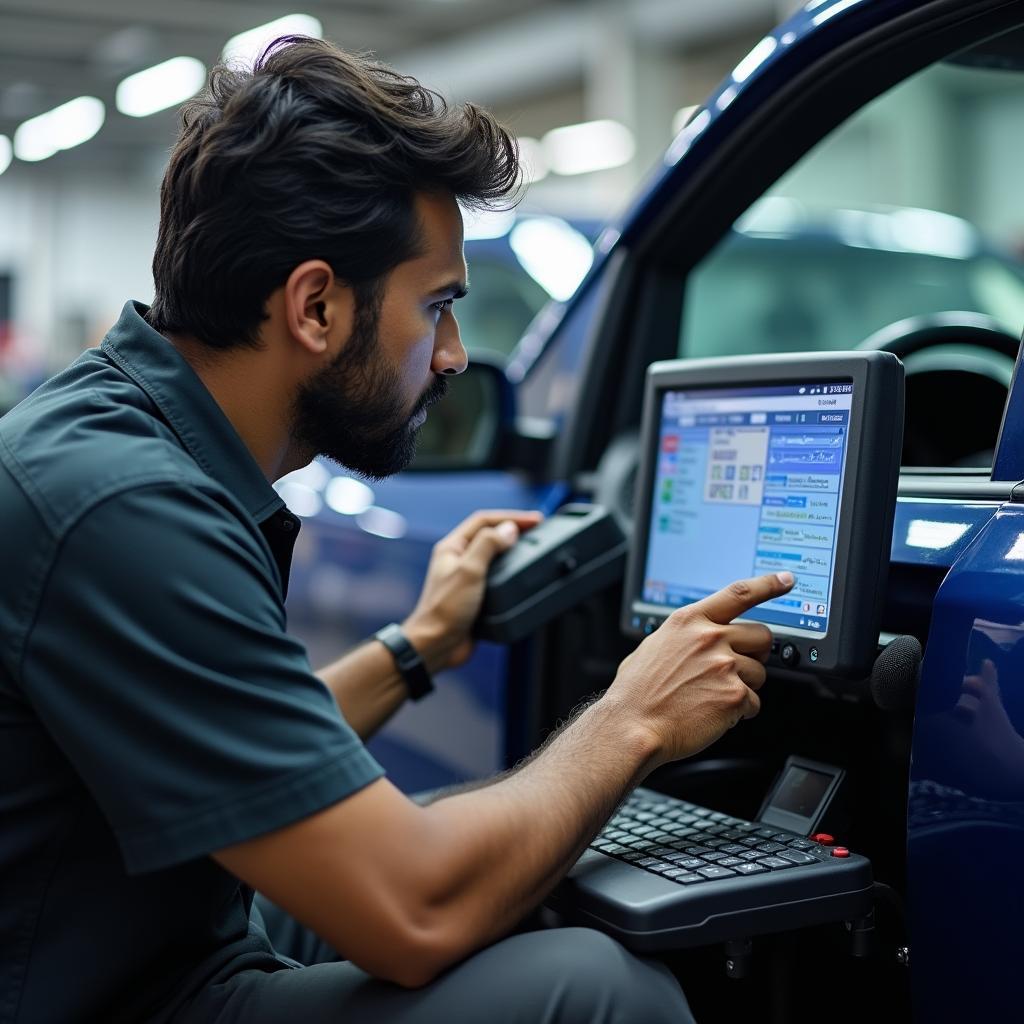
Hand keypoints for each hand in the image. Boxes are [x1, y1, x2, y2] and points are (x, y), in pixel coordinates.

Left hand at [404, 509, 542, 670]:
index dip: (511, 517)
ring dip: (513, 551)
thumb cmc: (444, 610)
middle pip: (490, 535)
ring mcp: (468, 578)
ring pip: (495, 557)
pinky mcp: (477, 597)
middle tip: (538, 530)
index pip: (484, 520)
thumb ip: (488, 545)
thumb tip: (509, 529)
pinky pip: (497, 579)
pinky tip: (522, 577)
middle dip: (514, 530)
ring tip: (533, 549)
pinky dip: (512, 574)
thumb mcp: (468, 571)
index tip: (535, 520)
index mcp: (453, 548)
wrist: (436, 645)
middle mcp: (459, 560)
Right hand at [604, 572, 795, 766]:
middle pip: (761, 634)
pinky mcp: (734, 695)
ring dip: (745, 686)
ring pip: (759, 672)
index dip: (768, 584)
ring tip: (715, 696)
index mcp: (689, 621)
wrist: (632, 726)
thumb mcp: (655, 646)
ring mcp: (724, 666)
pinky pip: (754, 702)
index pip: (739, 593)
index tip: (786, 579)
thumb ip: (684, 636)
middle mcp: (709, 638)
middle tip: (739, 665)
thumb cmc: (637, 692)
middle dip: (757, 651)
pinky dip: (740, 711)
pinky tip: (715, 713)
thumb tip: (700, 636)